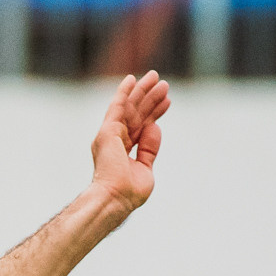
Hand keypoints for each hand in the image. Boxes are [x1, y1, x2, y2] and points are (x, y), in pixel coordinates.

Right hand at [91, 72, 168, 212]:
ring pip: (129, 107)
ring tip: (157, 78)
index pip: (142, 126)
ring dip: (142, 92)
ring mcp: (110, 134)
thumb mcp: (145, 167)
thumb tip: (155, 127)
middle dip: (150, 99)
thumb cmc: (129, 191)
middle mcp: (115, 140)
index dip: (155, 113)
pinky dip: (124, 92)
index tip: (168, 102)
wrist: (116, 197)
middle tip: (163, 85)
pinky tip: (132, 79)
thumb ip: (149, 148)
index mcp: (124, 150)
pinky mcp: (108, 130)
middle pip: (137, 114)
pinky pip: (117, 106)